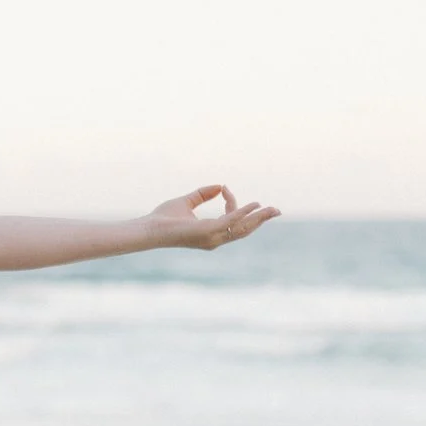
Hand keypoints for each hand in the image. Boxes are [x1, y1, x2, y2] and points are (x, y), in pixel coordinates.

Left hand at [146, 185, 278, 250]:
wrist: (149, 228)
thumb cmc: (163, 218)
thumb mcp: (187, 202)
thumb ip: (202, 194)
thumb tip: (220, 186)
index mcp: (211, 233)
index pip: (231, 219)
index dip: (233, 202)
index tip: (224, 188)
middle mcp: (214, 239)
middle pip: (244, 230)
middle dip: (260, 220)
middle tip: (276, 211)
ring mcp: (212, 238)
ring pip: (242, 228)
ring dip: (259, 218)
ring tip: (273, 210)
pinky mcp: (208, 232)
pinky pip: (231, 222)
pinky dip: (243, 212)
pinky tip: (254, 205)